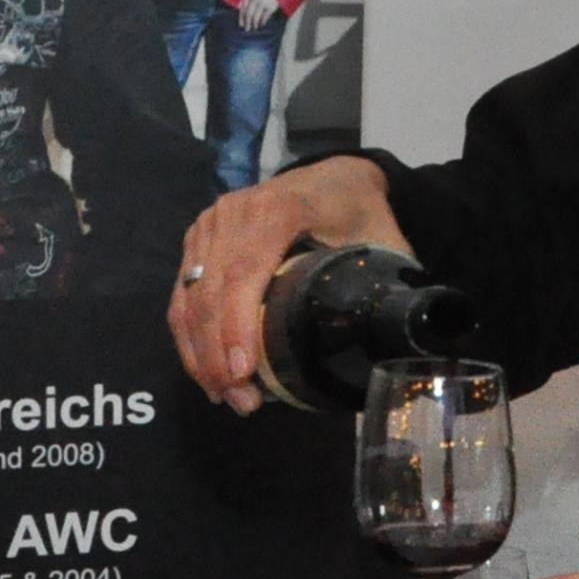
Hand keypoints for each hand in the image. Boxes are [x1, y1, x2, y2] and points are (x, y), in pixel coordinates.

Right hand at [167, 157, 405, 412]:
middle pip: (211, 290)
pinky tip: (207, 372)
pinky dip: (189, 336)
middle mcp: (234, 212)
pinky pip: (183, 292)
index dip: (239, 325)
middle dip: (217, 354)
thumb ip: (386, 287)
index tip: (243, 373)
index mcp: (279, 209)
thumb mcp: (382, 240)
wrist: (335, 175)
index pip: (246, 270)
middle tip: (241, 402)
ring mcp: (211, 224)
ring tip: (225, 396)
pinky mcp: (198, 239)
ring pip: (190, 295)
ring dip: (200, 352)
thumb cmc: (358, 211)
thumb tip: (395, 344)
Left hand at [235, 0, 284, 30]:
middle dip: (247, 22)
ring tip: (254, 28)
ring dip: (254, 24)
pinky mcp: (271, 6)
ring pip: (256, 17)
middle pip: (249, 13)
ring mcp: (264, 1)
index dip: (242, 17)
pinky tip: (261, 25)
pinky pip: (264, 18)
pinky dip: (262, 22)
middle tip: (247, 29)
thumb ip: (246, 3)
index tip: (241, 25)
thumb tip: (242, 19)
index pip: (243, 7)